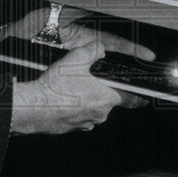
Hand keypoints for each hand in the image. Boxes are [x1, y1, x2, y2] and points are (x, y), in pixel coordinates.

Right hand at [2, 7, 152, 109]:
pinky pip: (79, 116)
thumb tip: (101, 48)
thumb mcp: (77, 58)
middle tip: (90, 81)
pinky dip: (75, 108)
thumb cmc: (56, 87)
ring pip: (93, 109)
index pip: (132, 98)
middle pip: (109, 101)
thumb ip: (94, 50)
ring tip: (72, 88)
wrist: (33, 107)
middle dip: (103, 91)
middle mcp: (100, 114)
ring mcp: (86, 123)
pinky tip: (64, 99)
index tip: (145, 97)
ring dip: (87, 100)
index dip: (138, 95)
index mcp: (107, 98)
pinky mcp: (72, 128)